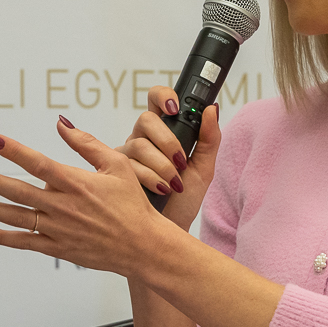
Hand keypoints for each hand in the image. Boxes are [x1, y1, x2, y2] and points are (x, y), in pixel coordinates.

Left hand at [0, 117, 166, 276]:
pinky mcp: (58, 248)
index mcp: (76, 182)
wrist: (143, 246)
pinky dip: (1, 238)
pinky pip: (23, 242)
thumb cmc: (133, 203)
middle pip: (18, 190)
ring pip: (15, 217)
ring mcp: (58, 229)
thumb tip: (61, 123)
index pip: (38, 162)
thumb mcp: (117, 165)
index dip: (13, 150)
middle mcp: (63, 206)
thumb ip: (87, 144)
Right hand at [116, 85, 220, 229]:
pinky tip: (160, 190)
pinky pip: (129, 165)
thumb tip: (212, 109)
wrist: (172, 229)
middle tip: (181, 161)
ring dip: (161, 166)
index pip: (157, 100)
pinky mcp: (116, 171)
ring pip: (139, 144)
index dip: (163, 96)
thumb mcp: (204, 168)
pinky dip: (150, 178)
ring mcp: (127, 154)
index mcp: (163, 131)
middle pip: (146, 119)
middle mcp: (142, 138)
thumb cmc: (185, 199)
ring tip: (173, 184)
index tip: (175, 109)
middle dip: (167, 141)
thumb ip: (210, 138)